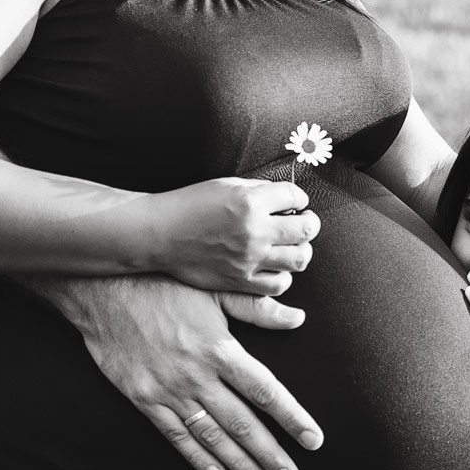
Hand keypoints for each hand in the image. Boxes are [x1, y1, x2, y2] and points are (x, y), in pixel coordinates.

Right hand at [32, 272, 322, 469]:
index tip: (313, 439)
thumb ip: (257, 308)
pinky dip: (197, 457)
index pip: (265, 391)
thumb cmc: (165, 282)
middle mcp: (197, 375)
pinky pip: (175, 435)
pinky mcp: (144, 399)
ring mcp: (169, 391)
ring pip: (212, 436)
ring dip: (239, 464)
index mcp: (220, 348)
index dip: (292, 418)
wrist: (104, 289)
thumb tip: (298, 318)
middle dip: (270, 454)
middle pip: (242, 423)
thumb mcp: (215, 288)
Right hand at [143, 178, 319, 294]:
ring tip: (293, 245)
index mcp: (251, 202)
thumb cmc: (190, 205)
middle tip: (304, 222)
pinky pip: (278, 284)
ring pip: (299, 259)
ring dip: (301, 250)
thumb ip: (259, 191)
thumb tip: (286, 199)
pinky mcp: (239, 281)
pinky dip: (283, 275)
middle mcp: (254, 231)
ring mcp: (249, 258)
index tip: (295, 202)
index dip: (300, 199)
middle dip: (310, 223)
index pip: (297, 198)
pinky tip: (275, 266)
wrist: (160, 233)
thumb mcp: (227, 185)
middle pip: (306, 230)